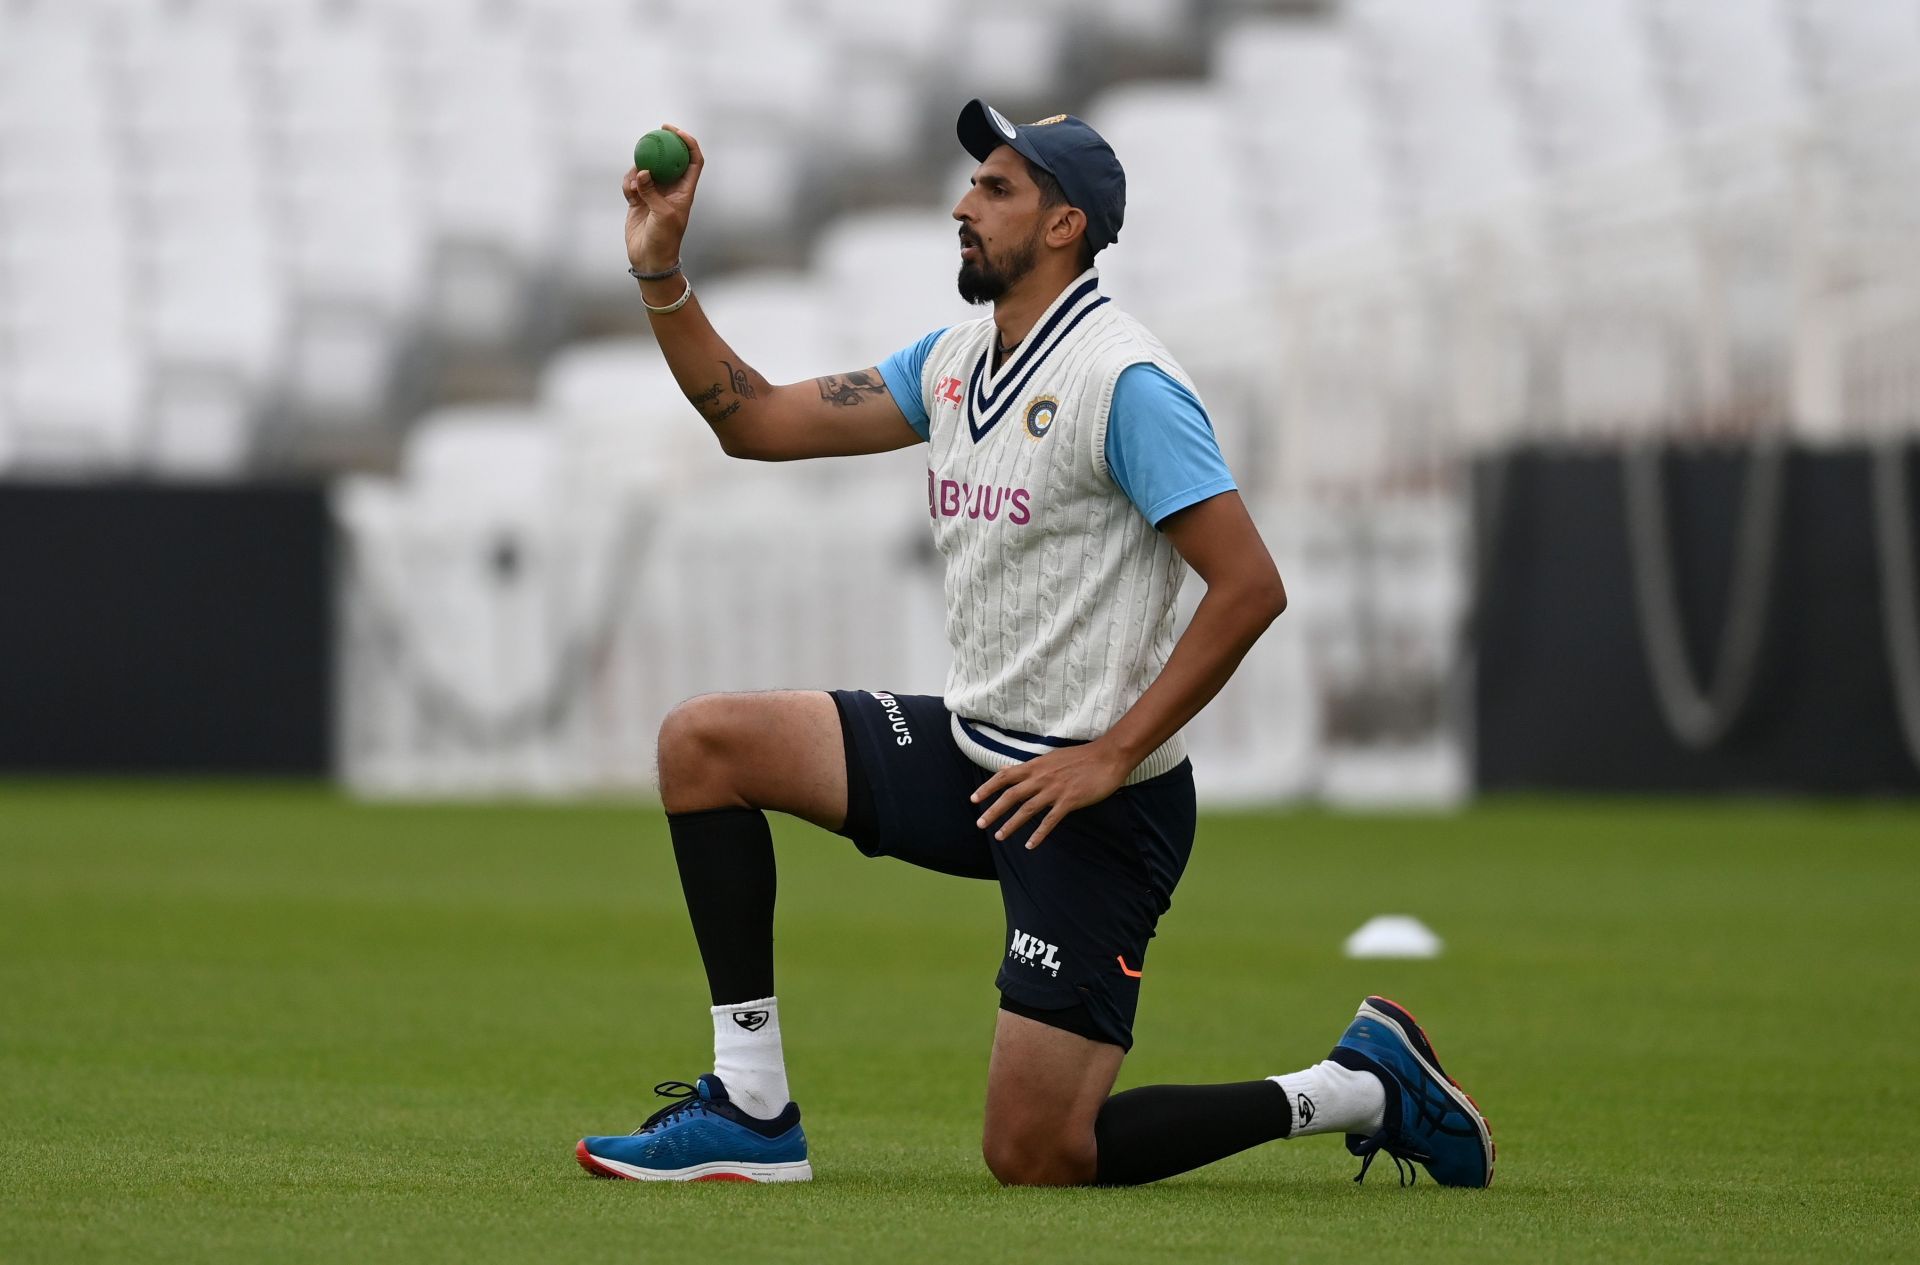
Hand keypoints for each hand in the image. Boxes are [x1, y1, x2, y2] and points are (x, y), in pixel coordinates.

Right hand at [622, 124, 703, 272]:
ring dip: (638, 170)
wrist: (650, 259)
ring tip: (635, 184)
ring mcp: (654, 194)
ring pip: (646, 169)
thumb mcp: (662, 215)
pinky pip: (632, 183)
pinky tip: (629, 192)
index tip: (676, 131)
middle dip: (662, 144)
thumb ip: (652, 191)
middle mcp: (671, 190)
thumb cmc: (664, 240)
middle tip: (653, 133)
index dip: (689, 143)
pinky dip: (628, 184)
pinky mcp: (638, 200)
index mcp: (685, 191)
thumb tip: (643, 171)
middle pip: (669, 159)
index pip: (693, 161)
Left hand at [970, 741, 1131, 850]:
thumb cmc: (1080, 757)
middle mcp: (1041, 778)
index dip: (988, 788)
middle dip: (993, 810)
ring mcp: (1055, 790)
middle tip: (980, 824)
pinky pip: (1050, 820)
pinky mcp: (1070, 801)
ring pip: (1027, 809)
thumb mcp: (1050, 757)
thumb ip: (1028, 767)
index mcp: (1036, 766)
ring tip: (999, 836)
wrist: (1108, 756)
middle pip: (1011, 795)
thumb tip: (1006, 768)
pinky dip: (1039, 833)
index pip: (1005, 776)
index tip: (973, 799)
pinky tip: (1030, 844)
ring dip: (1011, 824)